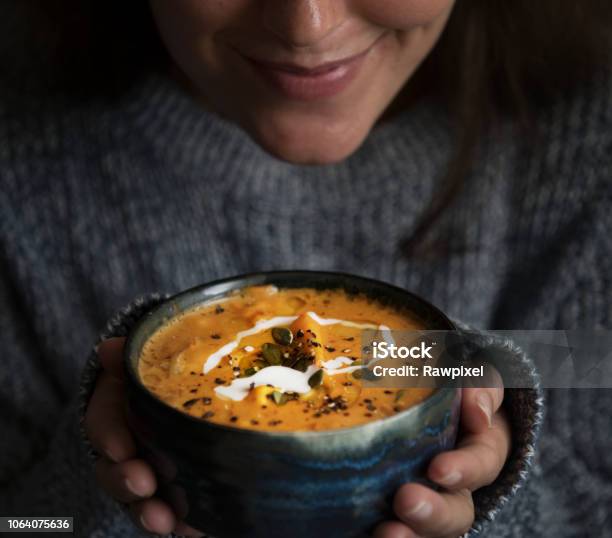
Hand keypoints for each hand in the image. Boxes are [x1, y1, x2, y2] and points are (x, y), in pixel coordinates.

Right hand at [84, 337, 202, 535]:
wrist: (190, 392)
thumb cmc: (165, 375)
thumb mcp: (147, 361)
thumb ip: (128, 357)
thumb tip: (109, 349)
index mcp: (120, 413)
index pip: (104, 425)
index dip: (110, 437)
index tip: (120, 448)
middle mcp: (129, 449)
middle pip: (117, 471)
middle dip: (126, 481)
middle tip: (143, 486)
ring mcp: (151, 473)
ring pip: (140, 500)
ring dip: (149, 512)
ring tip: (165, 521)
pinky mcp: (176, 492)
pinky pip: (174, 513)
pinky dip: (181, 525)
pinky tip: (194, 530)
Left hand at [374, 372, 509, 537]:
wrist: (419, 391)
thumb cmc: (449, 381)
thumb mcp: (471, 378)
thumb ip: (481, 387)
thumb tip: (477, 414)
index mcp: (481, 449)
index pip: (482, 462)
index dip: (465, 469)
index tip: (439, 469)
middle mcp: (457, 484)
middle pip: (456, 511)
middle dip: (434, 513)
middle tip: (406, 501)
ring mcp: (425, 499)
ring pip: (425, 529)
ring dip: (408, 535)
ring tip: (386, 534)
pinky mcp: (392, 507)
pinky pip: (388, 527)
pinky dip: (373, 534)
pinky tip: (361, 532)